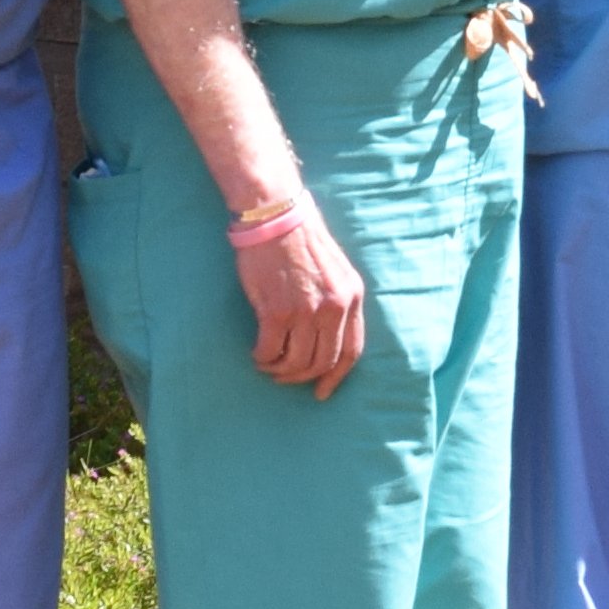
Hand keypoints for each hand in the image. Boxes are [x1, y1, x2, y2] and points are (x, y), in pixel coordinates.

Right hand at [235, 202, 369, 396]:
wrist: (276, 217)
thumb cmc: (300, 241)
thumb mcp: (336, 270)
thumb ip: (337, 300)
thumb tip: (327, 337)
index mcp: (352, 296)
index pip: (352, 350)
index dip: (337, 375)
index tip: (323, 391)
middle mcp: (334, 307)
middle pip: (323, 361)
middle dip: (303, 378)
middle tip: (285, 378)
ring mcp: (306, 310)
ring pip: (296, 362)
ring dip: (279, 370)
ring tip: (267, 364)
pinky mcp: (276, 311)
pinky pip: (270, 350)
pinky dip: (262, 358)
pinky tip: (256, 354)